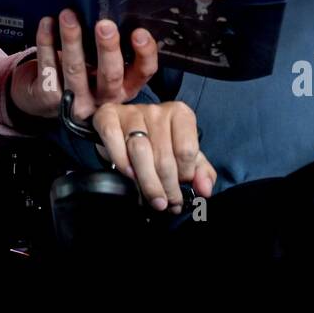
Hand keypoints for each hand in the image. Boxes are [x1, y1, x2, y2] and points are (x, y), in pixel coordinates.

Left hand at [8, 9, 157, 119]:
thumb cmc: (84, 73)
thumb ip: (112, 45)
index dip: (145, 53)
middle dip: (108, 48)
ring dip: (72, 40)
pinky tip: (47, 24)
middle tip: (104, 25)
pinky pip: (48, 68)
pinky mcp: (50, 99)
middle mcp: (105, 97)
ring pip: (76, 70)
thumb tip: (111, 10)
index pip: (144, 71)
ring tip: (69, 16)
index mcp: (125, 86)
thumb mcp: (104, 64)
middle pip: (110, 75)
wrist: (47, 100)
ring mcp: (78, 102)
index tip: (139, 32)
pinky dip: (46, 44)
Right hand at [92, 101, 215, 212]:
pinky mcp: (108, 115)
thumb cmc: (158, 143)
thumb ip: (200, 172)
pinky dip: (120, 160)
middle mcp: (156, 109)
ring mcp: (131, 112)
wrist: (125, 129)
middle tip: (167, 203)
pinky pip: (113, 139)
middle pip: (163, 155)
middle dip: (167, 187)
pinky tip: (129, 174)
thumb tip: (205, 189)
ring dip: (147, 181)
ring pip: (139, 150)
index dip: (185, 175)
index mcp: (180, 114)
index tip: (182, 189)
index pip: (186, 150)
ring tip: (153, 199)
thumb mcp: (183, 155)